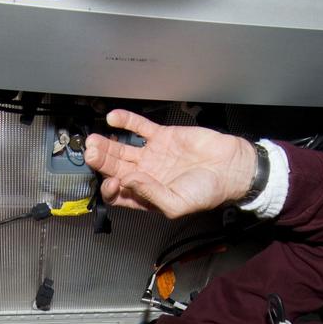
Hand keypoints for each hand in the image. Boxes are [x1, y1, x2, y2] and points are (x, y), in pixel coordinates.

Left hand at [84, 109, 257, 218]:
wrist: (231, 168)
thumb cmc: (209, 192)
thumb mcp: (177, 204)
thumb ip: (149, 194)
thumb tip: (127, 181)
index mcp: (147, 196)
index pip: (119, 193)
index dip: (110, 188)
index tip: (111, 182)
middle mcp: (146, 176)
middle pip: (116, 168)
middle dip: (101, 162)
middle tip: (91, 153)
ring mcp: (153, 155)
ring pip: (122, 148)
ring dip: (106, 144)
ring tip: (93, 140)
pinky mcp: (162, 136)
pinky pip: (139, 128)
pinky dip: (125, 122)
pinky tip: (112, 119)